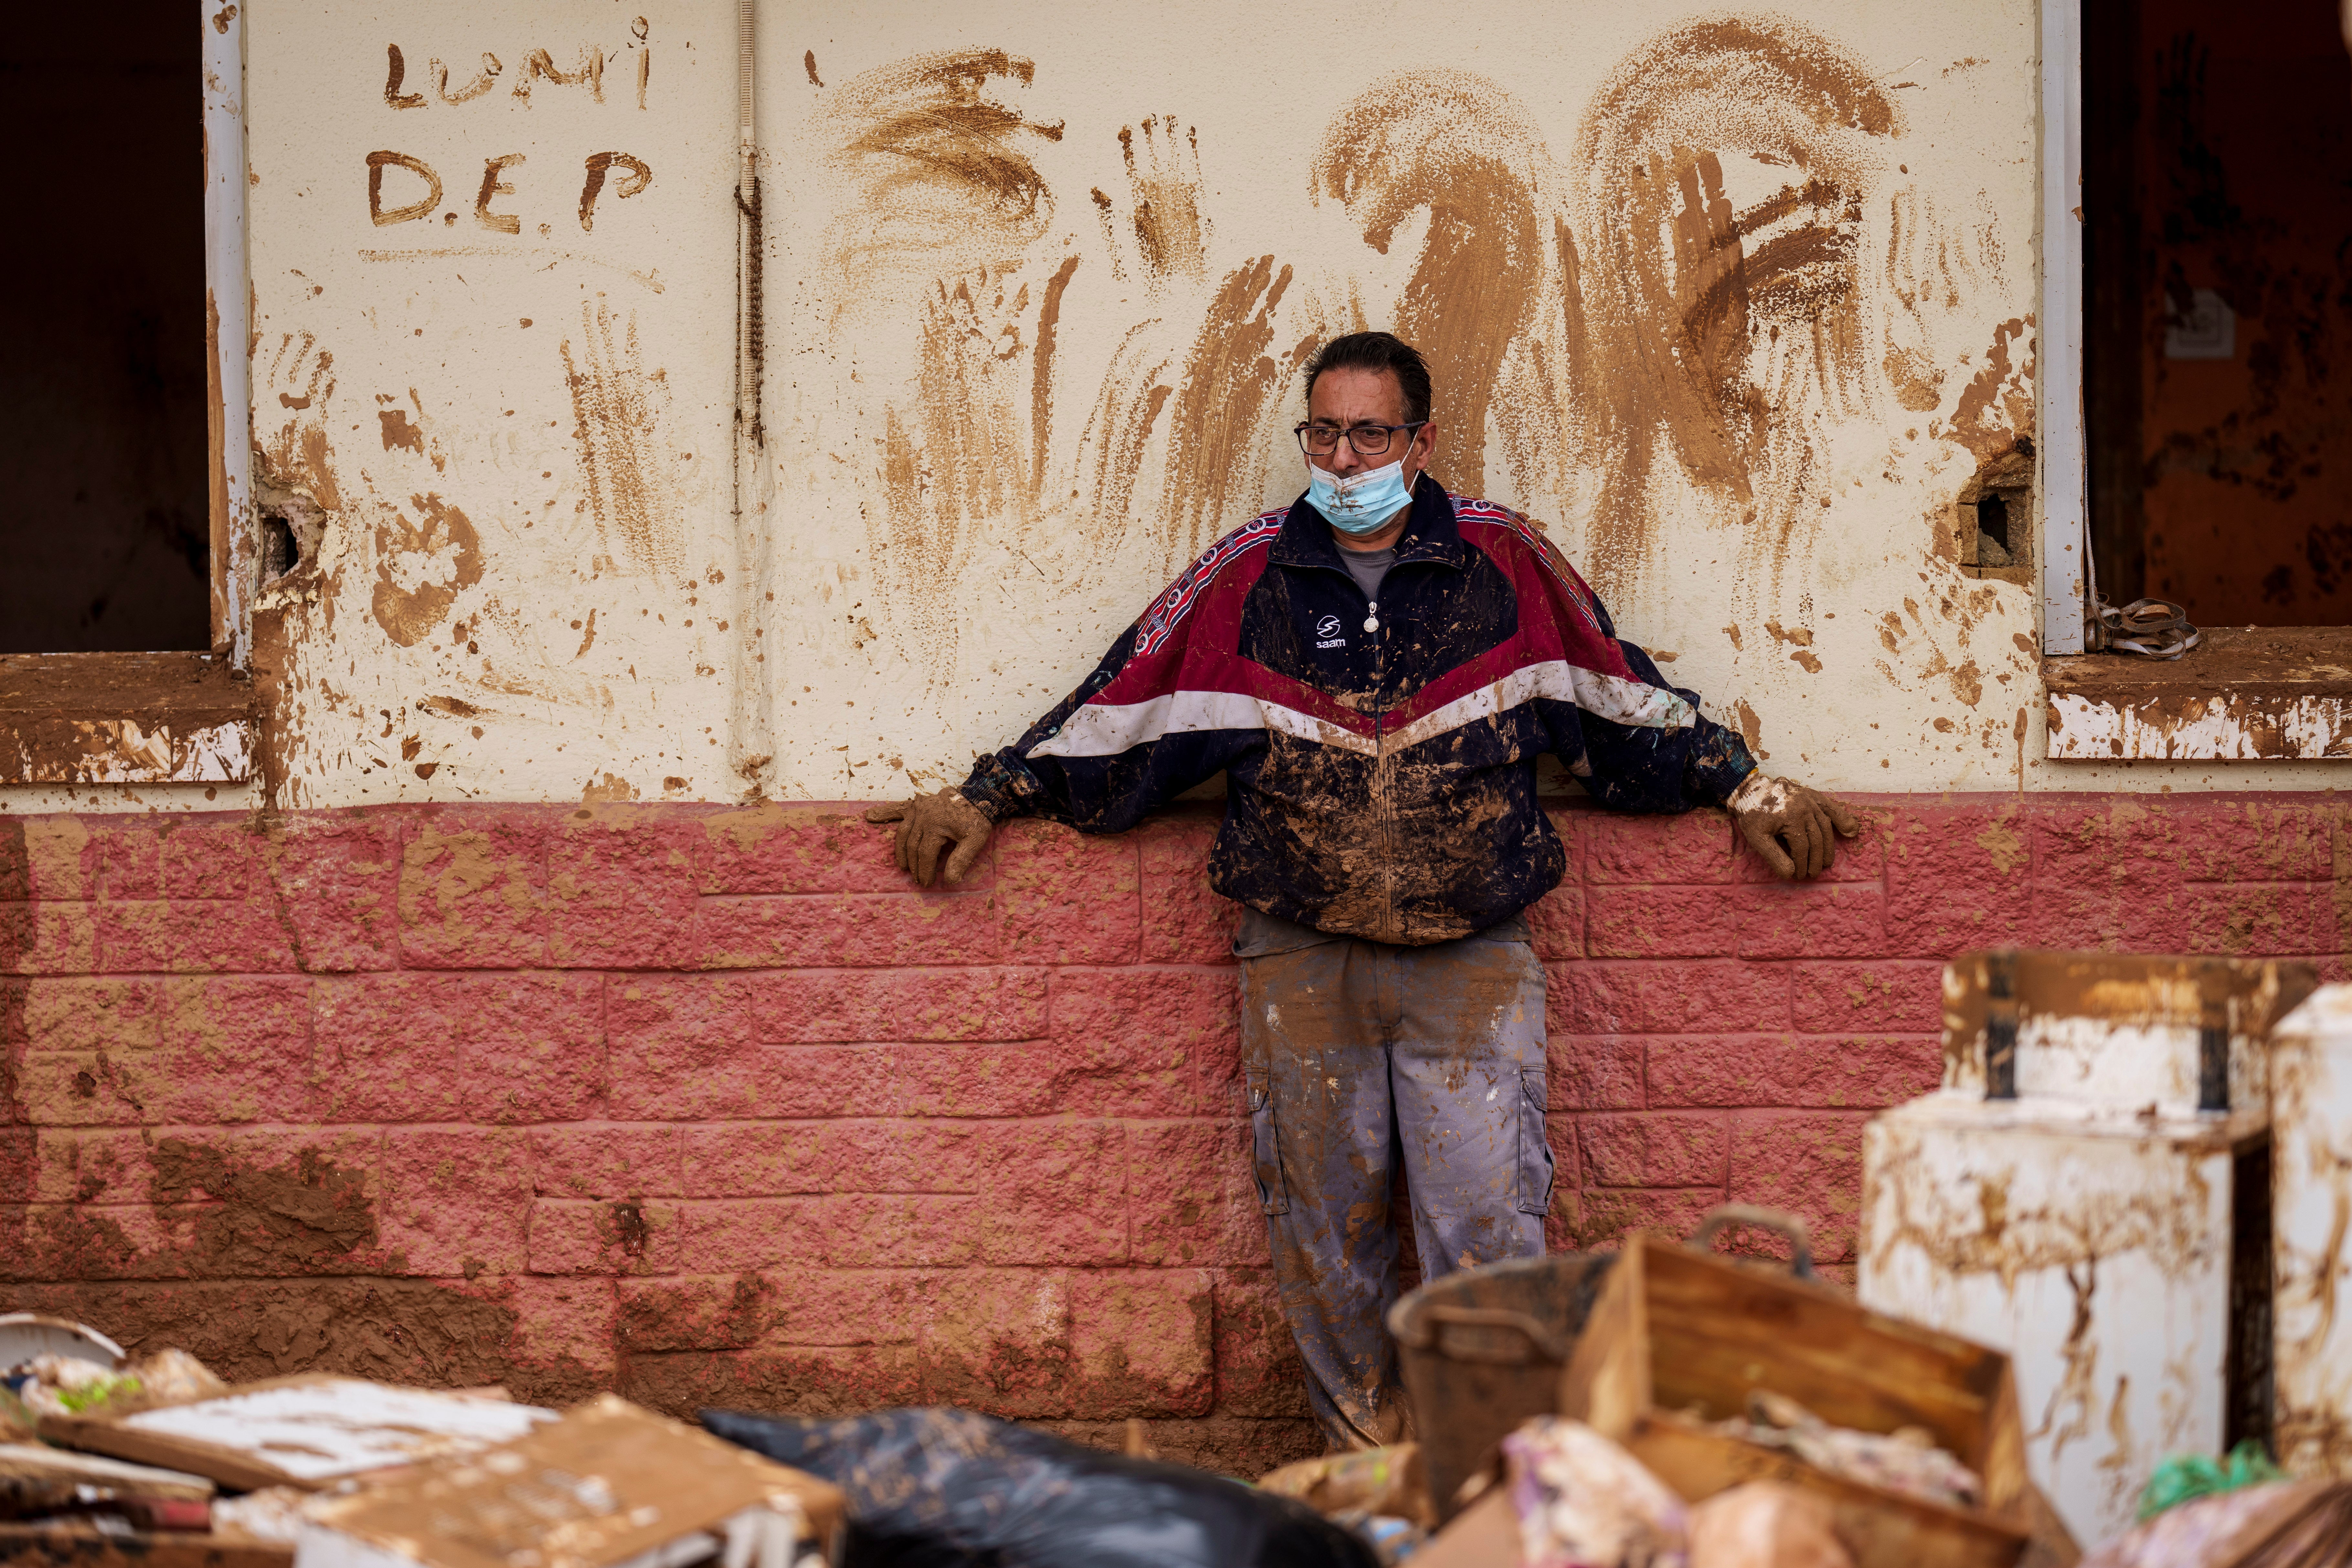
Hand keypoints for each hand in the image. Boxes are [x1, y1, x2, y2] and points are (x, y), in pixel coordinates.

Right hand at [864, 788, 993, 886]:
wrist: (979, 796)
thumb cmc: (977, 818)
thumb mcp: (975, 841)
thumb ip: (961, 860)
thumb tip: (949, 881)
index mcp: (936, 824)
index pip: (925, 854)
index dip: (925, 870)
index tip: (927, 883)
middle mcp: (923, 815)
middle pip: (912, 846)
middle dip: (914, 866)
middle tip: (918, 879)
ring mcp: (918, 808)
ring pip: (903, 833)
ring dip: (901, 851)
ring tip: (903, 866)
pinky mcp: (917, 804)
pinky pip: (897, 810)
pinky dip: (884, 813)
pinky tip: (870, 817)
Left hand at [1729, 773, 1860, 880]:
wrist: (1750, 790)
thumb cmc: (1752, 814)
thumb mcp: (1757, 838)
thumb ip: (1774, 857)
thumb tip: (1790, 874)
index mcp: (1792, 818)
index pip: (1802, 847)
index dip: (1802, 864)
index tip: (1800, 875)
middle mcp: (1805, 808)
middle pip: (1816, 839)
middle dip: (1816, 860)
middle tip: (1814, 873)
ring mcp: (1810, 800)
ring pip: (1826, 827)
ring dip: (1828, 846)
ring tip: (1826, 862)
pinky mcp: (1812, 795)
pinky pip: (1831, 808)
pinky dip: (1843, 818)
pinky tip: (1851, 830)